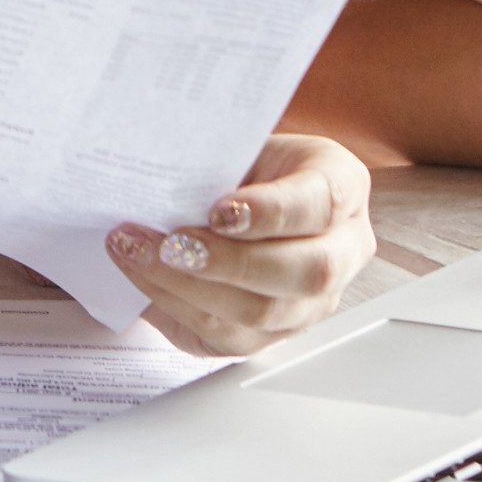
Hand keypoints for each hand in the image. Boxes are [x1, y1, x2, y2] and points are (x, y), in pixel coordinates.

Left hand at [110, 133, 374, 354]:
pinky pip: (228, 335)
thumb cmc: (244, 169)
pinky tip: (145, 275)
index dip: (272, 211)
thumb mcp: (242, 146)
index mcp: (342, 187)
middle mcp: (341, 251)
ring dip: (190, 287)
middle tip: (171, 243)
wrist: (239, 197)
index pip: (323, 203)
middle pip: (308, 271)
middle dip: (230, 261)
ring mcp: (312, 301)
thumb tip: (164, 176)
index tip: (218, 209)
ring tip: (140, 253)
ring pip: (264, 312)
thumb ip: (219, 161)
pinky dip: (175, 304)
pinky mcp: (273, 335)